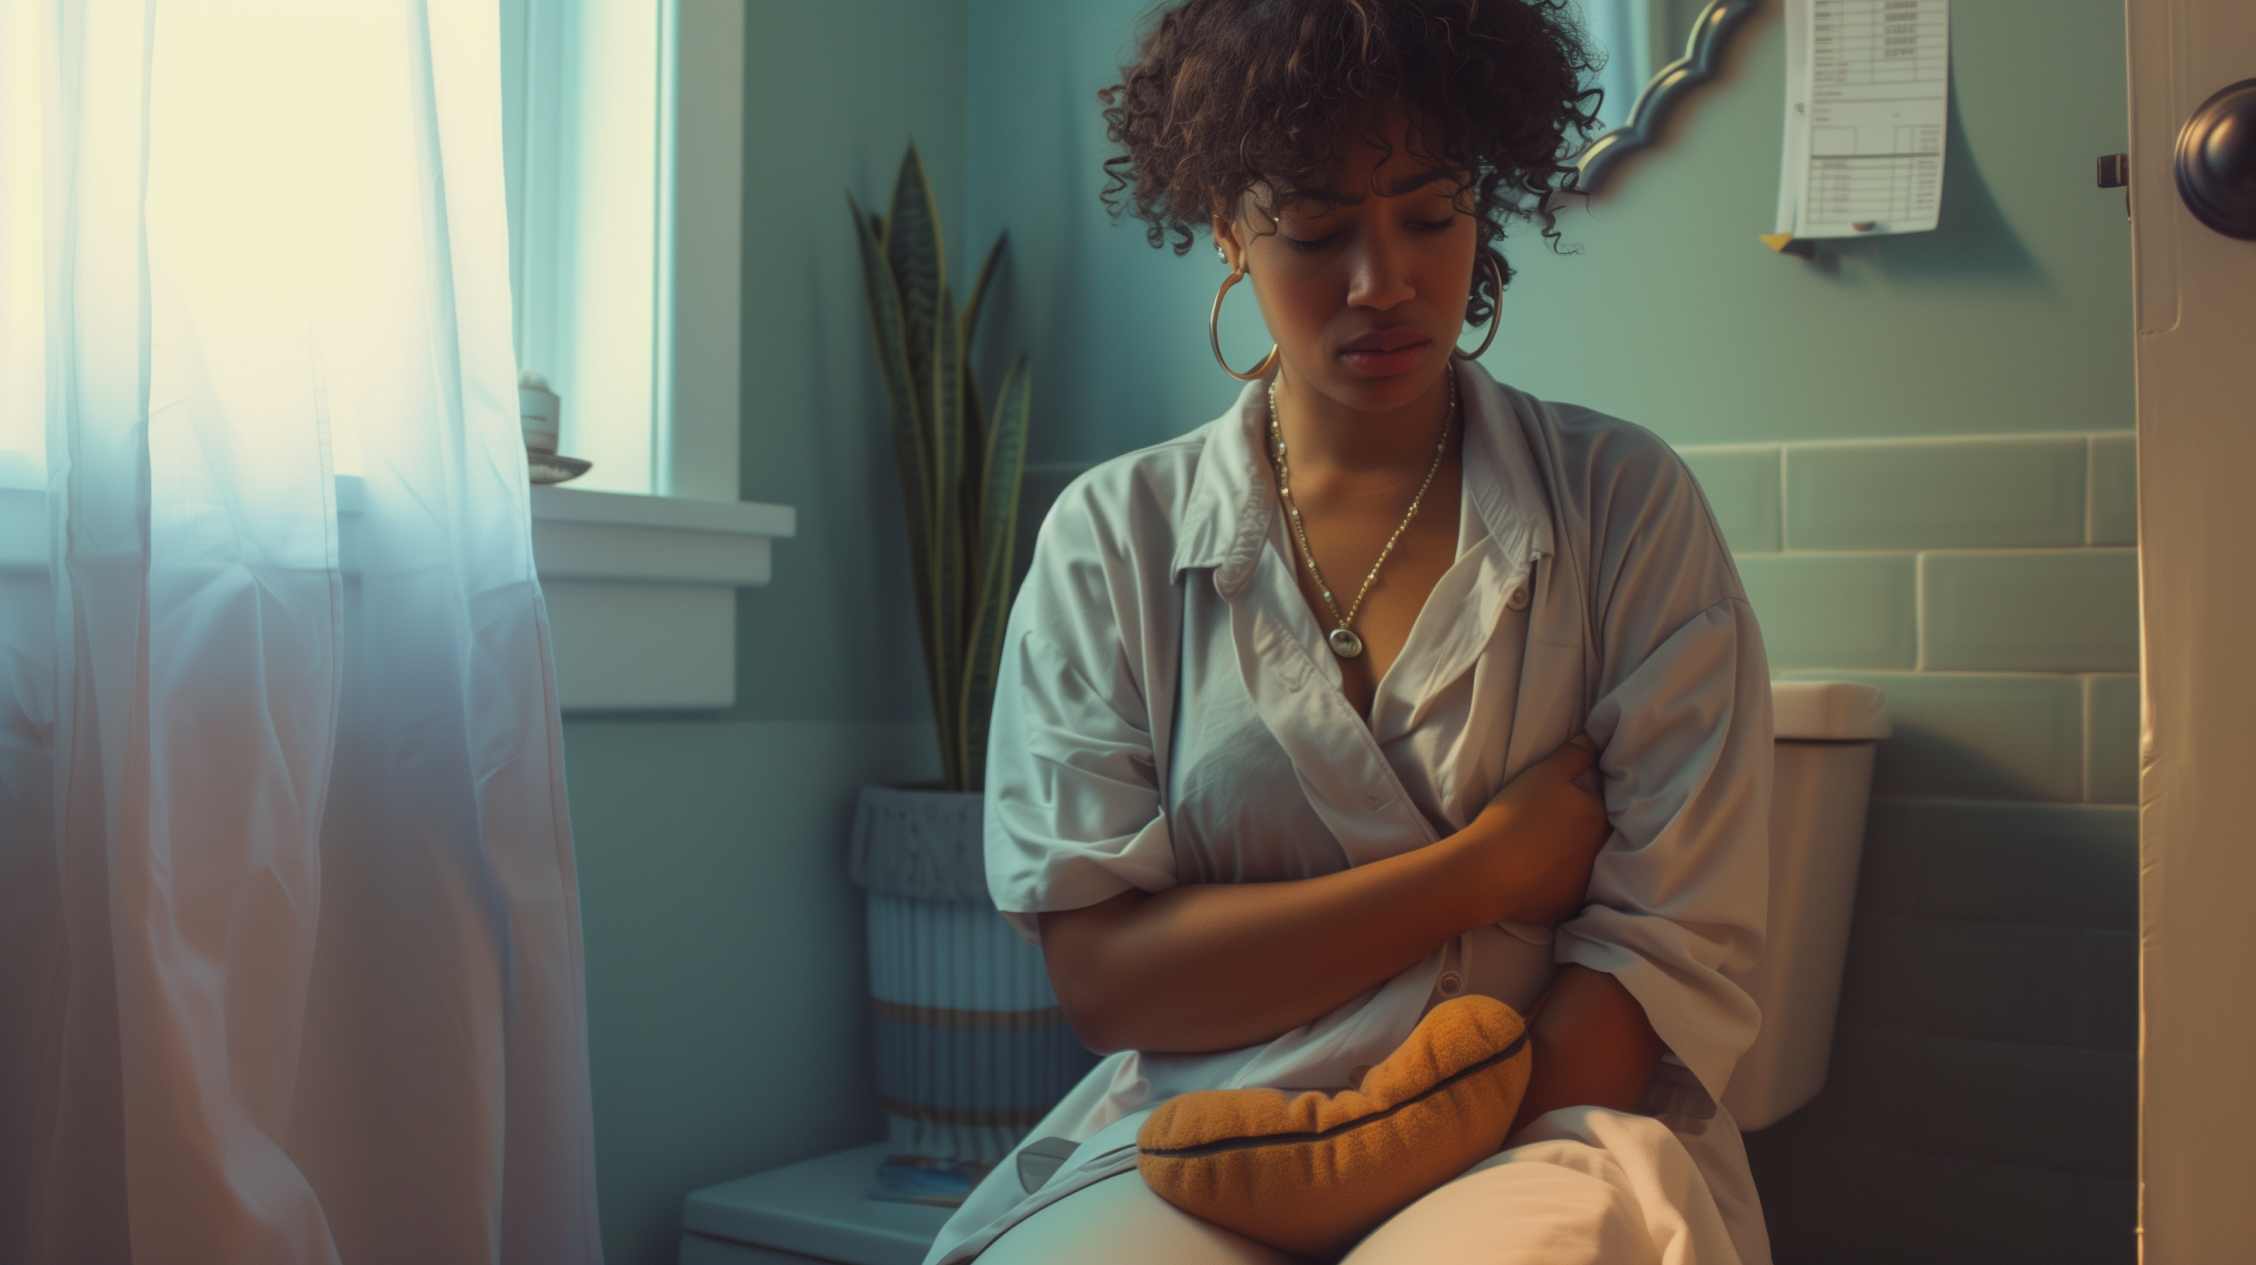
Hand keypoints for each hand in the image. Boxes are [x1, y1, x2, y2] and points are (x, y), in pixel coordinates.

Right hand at [1465, 734, 1609, 926]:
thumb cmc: (1513, 816)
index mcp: (1597, 817)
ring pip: (1586, 866)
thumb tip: (1596, 738)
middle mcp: (1600, 852)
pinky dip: (1559, 886)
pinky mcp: (1568, 907)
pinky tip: (1540, 878)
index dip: (1588, 802)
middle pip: (1598, 838)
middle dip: (1585, 832)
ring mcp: (1585, 884)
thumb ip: (1574, 754)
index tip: (1568, 802)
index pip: (1604, 806)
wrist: (1485, 871)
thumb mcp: (1544, 774)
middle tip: (1557, 827)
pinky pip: (1569, 893)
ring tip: (1548, 853)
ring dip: (1575, 860)